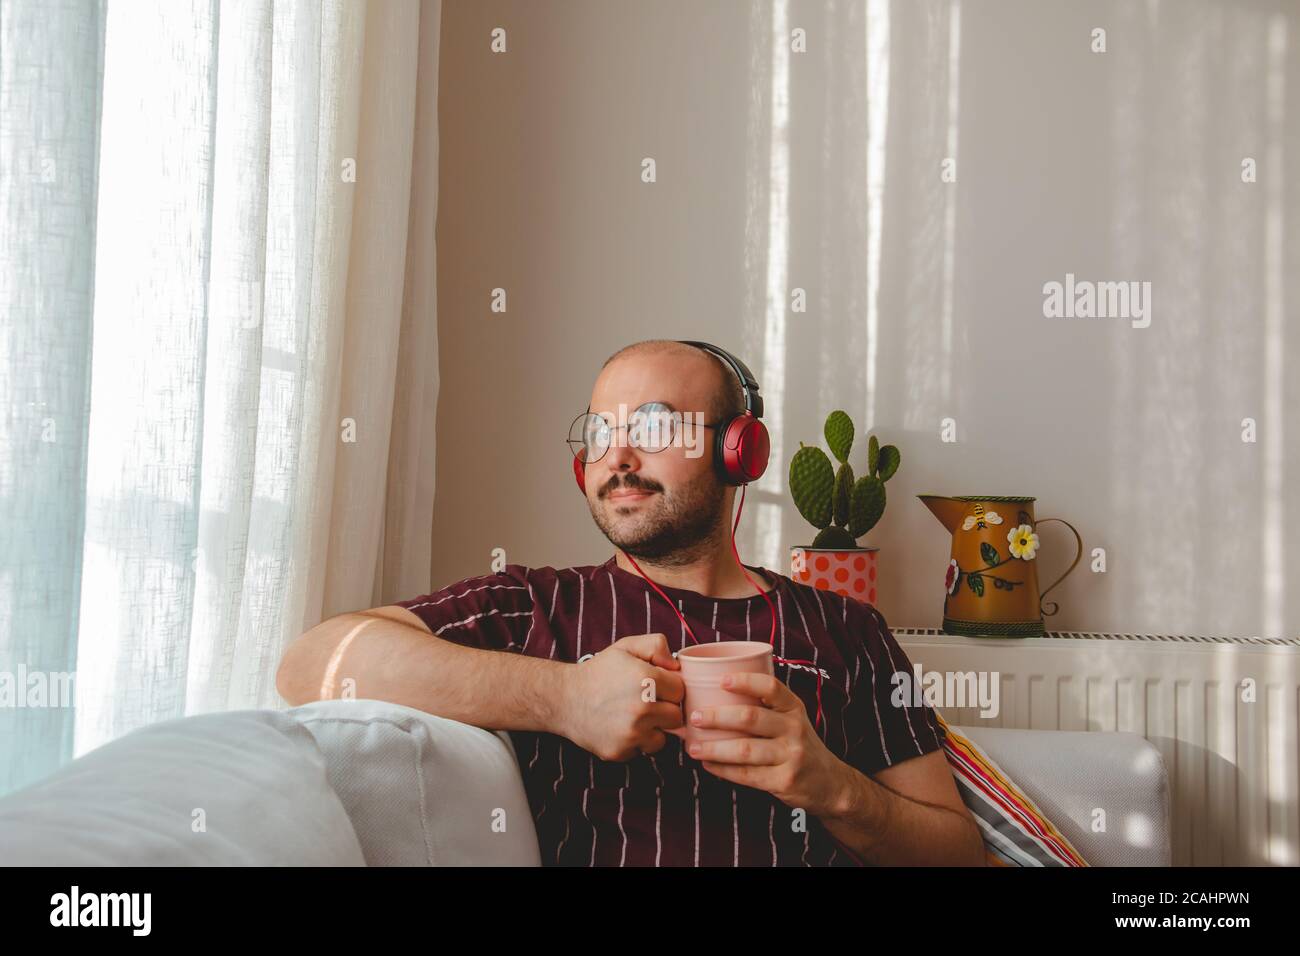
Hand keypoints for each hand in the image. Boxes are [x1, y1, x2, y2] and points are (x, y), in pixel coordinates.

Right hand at [558, 633, 685, 761]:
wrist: (564, 699)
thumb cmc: (598, 672)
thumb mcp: (626, 647)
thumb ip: (656, 645)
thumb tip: (676, 665)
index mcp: (647, 680)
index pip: (680, 691)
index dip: (668, 688)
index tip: (655, 686)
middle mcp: (642, 708)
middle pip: (676, 716)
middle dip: (664, 709)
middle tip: (645, 702)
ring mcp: (631, 733)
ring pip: (662, 738)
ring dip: (653, 729)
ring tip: (633, 716)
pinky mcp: (621, 751)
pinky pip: (643, 750)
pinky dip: (636, 742)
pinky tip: (621, 728)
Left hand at [686, 672, 846, 816]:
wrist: (829, 782)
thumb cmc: (797, 744)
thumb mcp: (791, 719)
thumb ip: (763, 707)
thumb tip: (713, 696)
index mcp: (793, 708)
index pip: (771, 687)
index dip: (746, 681)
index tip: (721, 680)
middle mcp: (794, 729)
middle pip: (750, 718)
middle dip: (717, 717)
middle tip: (693, 716)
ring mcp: (791, 756)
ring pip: (744, 749)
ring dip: (714, 748)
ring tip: (692, 747)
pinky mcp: (783, 780)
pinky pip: (746, 774)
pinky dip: (723, 769)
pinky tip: (708, 764)